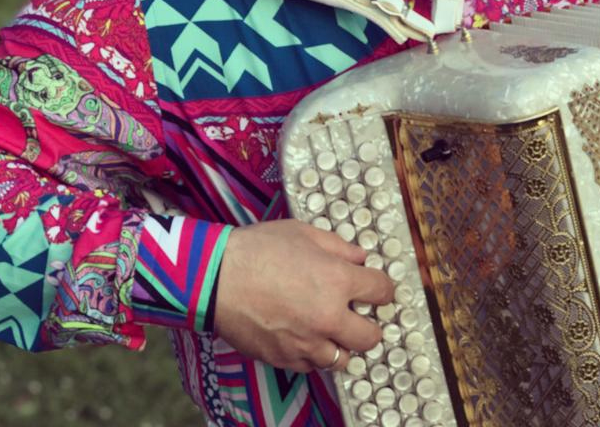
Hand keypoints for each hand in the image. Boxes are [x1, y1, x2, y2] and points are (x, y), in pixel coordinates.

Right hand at [213, 218, 393, 372]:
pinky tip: (305, 337)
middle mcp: (328, 317)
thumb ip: (338, 246)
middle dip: (369, 325)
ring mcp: (307, 343)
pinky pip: (312, 366)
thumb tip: (359, 258)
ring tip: (330, 329)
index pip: (381, 291)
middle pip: (370, 336)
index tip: (379, 289)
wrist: (216, 278)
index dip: (383, 288)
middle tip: (359, 314)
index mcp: (337, 281)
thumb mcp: (303, 233)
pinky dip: (314, 354)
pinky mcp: (285, 359)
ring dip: (341, 344)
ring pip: (342, 359)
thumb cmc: (258, 249)